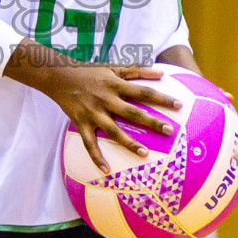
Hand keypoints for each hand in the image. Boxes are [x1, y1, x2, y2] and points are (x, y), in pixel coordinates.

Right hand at [5, 40, 179, 173]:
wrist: (58, 75)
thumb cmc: (88, 71)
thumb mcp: (113, 66)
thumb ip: (137, 70)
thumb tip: (160, 72)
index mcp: (115, 84)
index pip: (143, 91)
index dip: (161, 98)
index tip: (179, 105)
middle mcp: (106, 99)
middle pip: (132, 112)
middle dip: (152, 122)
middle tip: (169, 131)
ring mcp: (93, 112)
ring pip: (113, 131)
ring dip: (129, 143)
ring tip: (145, 154)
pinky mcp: (81, 123)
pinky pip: (89, 144)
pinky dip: (96, 157)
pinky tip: (106, 171)